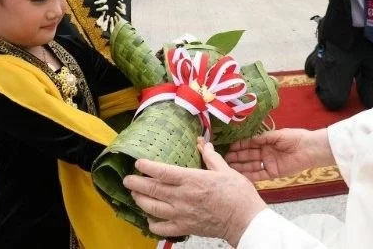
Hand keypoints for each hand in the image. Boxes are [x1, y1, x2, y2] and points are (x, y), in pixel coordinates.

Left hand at [124, 138, 266, 246]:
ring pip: (152, 208)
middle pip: (152, 190)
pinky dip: (152, 223)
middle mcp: (183, 197)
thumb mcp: (226, 170)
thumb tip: (203, 144)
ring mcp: (182, 214)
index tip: (138, 163)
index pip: (162, 172)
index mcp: (192, 180)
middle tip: (127, 179)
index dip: (147, 167)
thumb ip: (211, 157)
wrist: (245, 220)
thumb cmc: (238, 195)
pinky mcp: (184, 228)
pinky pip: (161, 228)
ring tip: (134, 195)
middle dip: (136, 184)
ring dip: (140, 201)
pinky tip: (150, 218)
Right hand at [225, 129, 333, 181]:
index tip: (229, 147)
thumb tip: (249, 139)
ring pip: (252, 166)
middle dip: (237, 157)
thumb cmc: (295, 138)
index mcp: (266, 143)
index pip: (250, 144)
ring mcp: (269, 164)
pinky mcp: (273, 173)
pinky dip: (251, 176)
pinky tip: (241, 175)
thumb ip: (263, 138)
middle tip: (225, 158)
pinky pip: (260, 175)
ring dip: (241, 166)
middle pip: (249, 156)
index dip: (240, 146)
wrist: (310, 149)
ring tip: (229, 167)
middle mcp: (266, 154)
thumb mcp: (278, 135)